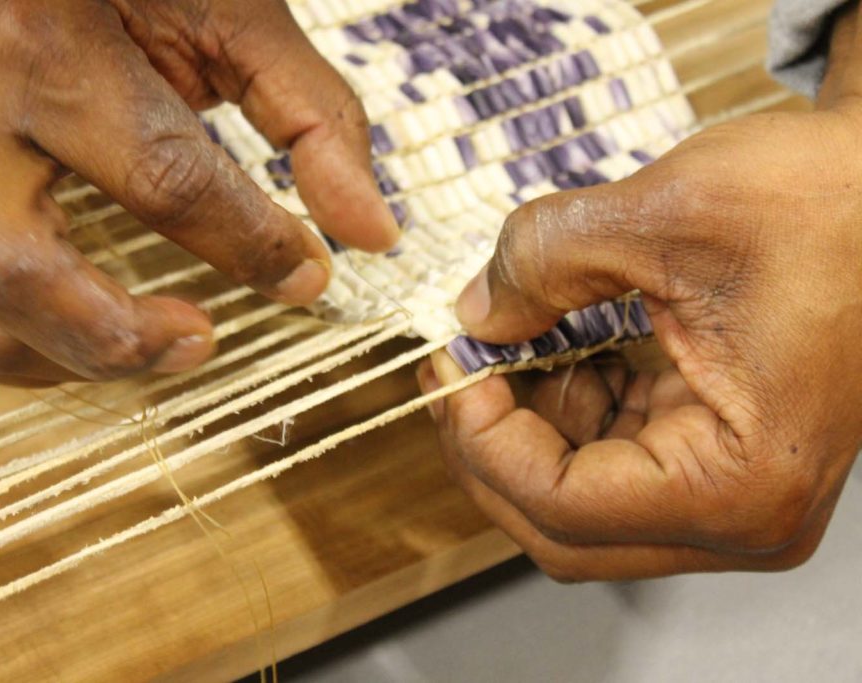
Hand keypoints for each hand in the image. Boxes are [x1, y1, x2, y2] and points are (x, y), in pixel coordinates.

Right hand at [0, 0, 398, 384]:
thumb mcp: (226, 17)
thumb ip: (310, 117)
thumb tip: (371, 233)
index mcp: (48, 46)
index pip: (162, 176)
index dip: (252, 244)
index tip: (308, 273)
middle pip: (15, 271)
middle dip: (120, 337)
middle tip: (202, 339)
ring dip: (78, 362)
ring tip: (156, 341)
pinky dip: (37, 355)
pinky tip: (95, 331)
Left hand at [417, 7, 861, 580]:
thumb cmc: (829, 201)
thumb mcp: (666, 211)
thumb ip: (544, 261)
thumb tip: (476, 314)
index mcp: (739, 484)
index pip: (560, 504)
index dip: (480, 439)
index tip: (448, 365)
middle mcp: (740, 514)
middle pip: (561, 523)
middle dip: (493, 444)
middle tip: (458, 365)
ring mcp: (729, 491)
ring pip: (578, 496)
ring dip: (526, 422)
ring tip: (507, 339)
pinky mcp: (717, 456)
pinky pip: (610, 459)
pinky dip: (566, 407)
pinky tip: (554, 345)